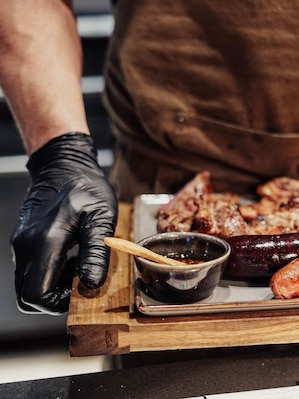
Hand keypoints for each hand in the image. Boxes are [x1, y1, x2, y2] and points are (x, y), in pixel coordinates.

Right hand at [11, 132, 117, 314]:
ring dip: (53, 286)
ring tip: (80, 266)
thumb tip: (91, 284)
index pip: (36, 295)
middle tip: (81, 281)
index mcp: (44, 244)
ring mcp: (21, 244)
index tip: (82, 288)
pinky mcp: (23, 241)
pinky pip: (31, 270)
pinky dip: (49, 273)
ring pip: (27, 284)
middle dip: (55, 299)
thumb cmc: (85, 188)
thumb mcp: (101, 219)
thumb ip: (96, 253)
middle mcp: (25, 247)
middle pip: (28, 296)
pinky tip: (72, 258)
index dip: (59, 303)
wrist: (63, 165)